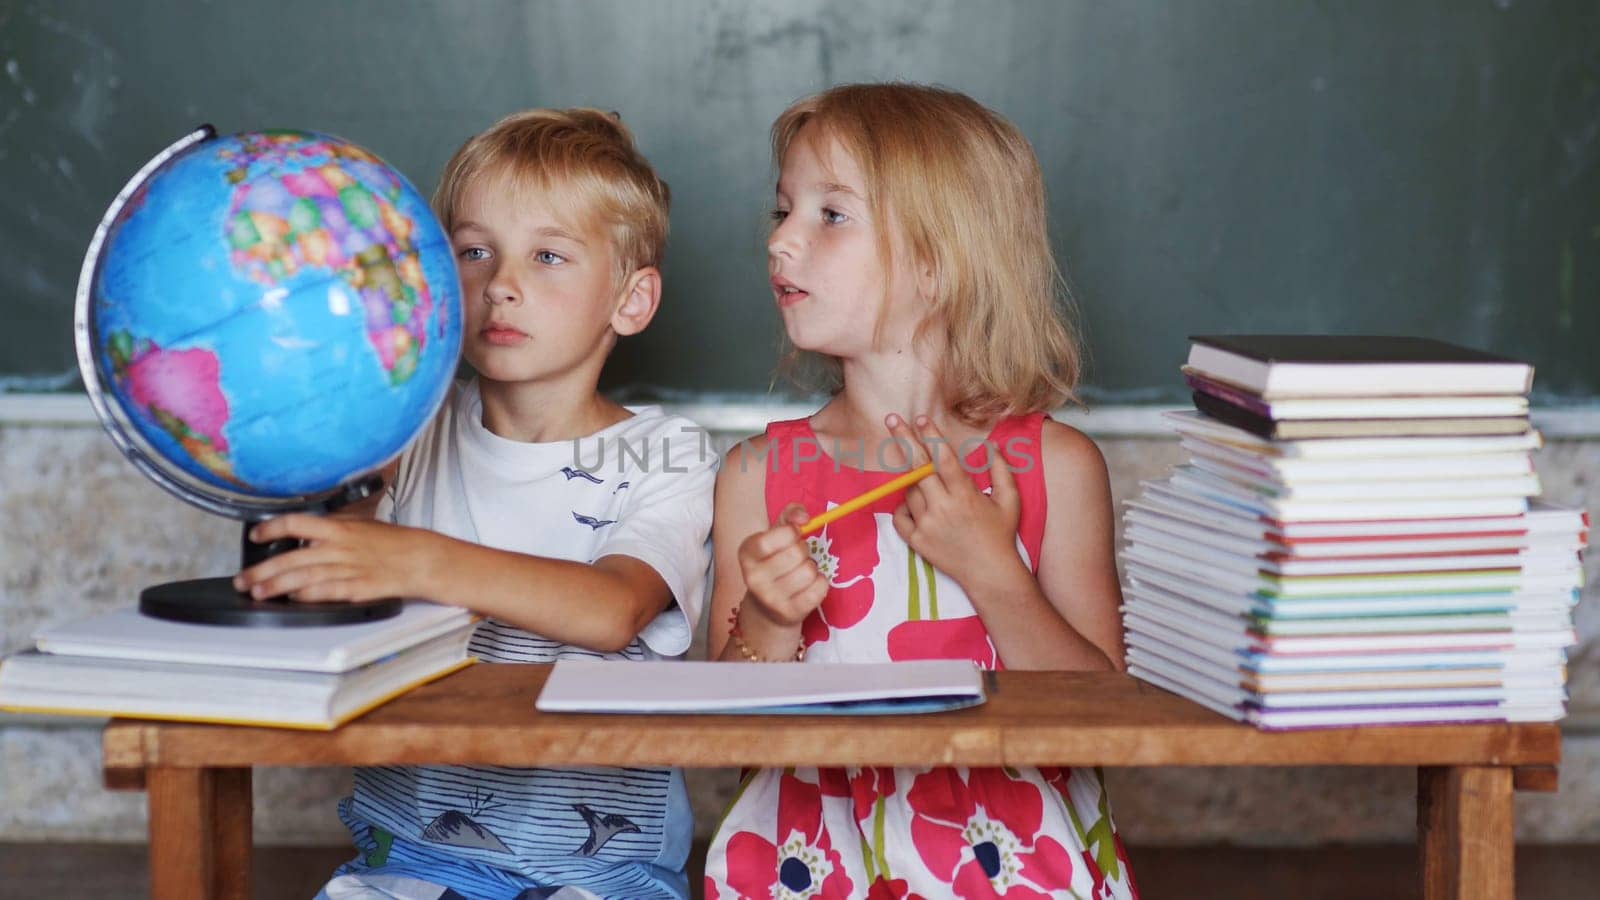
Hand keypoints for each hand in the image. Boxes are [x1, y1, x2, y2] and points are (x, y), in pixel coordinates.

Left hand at [233, 514, 438, 603]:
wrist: (421, 559)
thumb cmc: (394, 542)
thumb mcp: (361, 525)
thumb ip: (333, 528)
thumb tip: (306, 531)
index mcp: (339, 527)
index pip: (296, 523)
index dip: (271, 529)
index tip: (255, 536)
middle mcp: (339, 547)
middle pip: (291, 557)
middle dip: (262, 570)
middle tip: (243, 579)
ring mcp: (347, 568)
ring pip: (303, 577)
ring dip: (276, 586)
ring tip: (257, 593)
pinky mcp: (357, 588)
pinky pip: (325, 592)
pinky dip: (306, 596)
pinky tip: (292, 600)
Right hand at [736, 503, 828, 630]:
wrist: (766, 608)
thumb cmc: (773, 563)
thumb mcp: (775, 536)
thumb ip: (789, 516)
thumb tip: (803, 517)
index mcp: (746, 554)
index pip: (770, 539)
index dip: (790, 532)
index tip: (792, 534)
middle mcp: (754, 578)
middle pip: (796, 553)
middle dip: (803, 550)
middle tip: (796, 557)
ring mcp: (771, 599)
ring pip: (809, 571)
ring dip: (812, 568)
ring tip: (800, 572)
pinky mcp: (790, 613)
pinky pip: (820, 588)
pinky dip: (820, 583)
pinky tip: (808, 586)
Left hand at [886, 414, 1025, 592]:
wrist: (989, 573)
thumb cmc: (1001, 534)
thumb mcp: (1010, 500)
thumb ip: (1002, 471)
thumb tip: (993, 447)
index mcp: (965, 495)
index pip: (943, 458)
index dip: (931, 436)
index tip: (921, 418)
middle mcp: (942, 508)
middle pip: (918, 467)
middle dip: (904, 439)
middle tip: (892, 418)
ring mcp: (927, 525)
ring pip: (909, 491)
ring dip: (913, 480)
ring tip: (926, 482)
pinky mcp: (917, 541)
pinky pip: (900, 517)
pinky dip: (903, 507)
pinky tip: (914, 504)